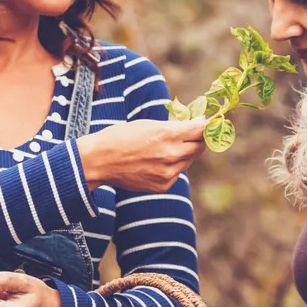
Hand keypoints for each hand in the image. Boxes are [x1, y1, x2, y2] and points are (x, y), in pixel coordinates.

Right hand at [76, 117, 205, 192]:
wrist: (99, 161)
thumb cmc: (120, 137)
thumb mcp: (146, 124)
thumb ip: (172, 127)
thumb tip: (195, 123)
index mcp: (167, 134)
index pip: (200, 129)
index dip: (206, 124)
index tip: (207, 121)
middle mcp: (171, 154)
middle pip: (199, 146)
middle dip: (197, 138)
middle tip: (192, 133)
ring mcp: (168, 172)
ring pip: (188, 160)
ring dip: (184, 153)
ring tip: (166, 147)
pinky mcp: (163, 185)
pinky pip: (177, 173)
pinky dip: (172, 166)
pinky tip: (156, 161)